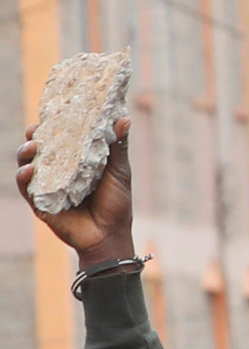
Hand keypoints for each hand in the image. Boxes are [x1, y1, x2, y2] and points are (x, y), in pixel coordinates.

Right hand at [19, 115, 136, 262]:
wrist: (111, 235)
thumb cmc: (117, 203)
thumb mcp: (119, 171)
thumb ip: (118, 146)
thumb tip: (124, 119)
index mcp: (72, 160)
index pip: (56, 138)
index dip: (50, 125)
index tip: (50, 112)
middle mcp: (56, 171)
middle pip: (37, 148)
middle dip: (33, 136)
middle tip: (36, 129)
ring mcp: (46, 186)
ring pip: (26, 164)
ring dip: (25, 153)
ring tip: (32, 146)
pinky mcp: (40, 203)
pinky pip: (26, 188)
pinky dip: (25, 177)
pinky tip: (30, 169)